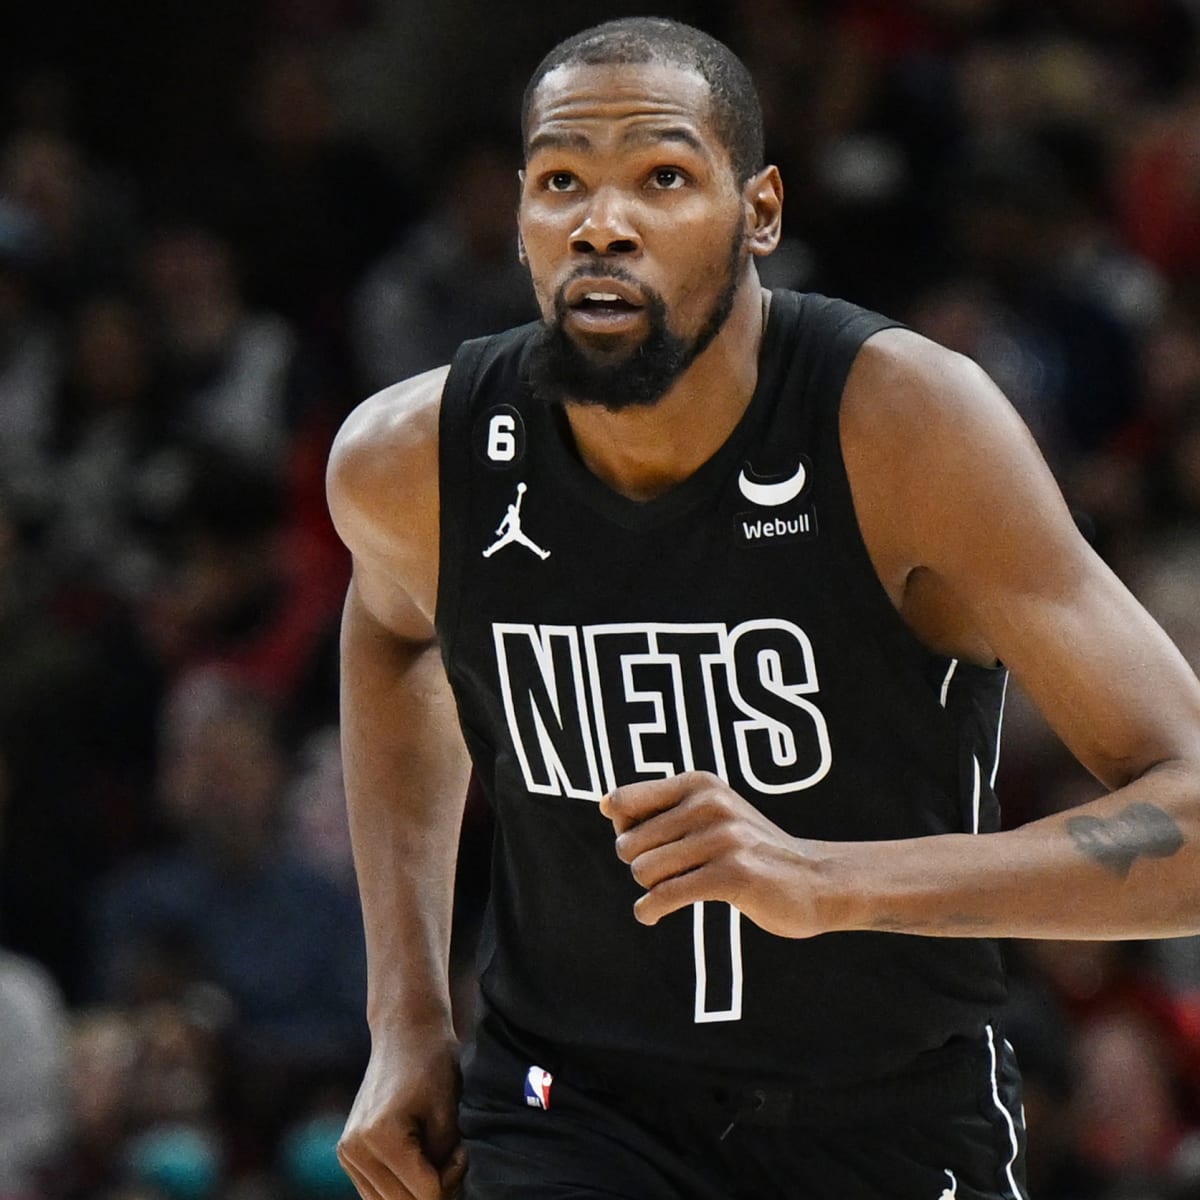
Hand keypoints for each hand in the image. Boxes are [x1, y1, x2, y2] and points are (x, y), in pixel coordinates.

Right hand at [338, 1026, 465, 1199]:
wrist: (405, 1031)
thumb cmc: (433, 1064)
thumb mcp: (448, 1114)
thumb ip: (443, 1162)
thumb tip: (439, 1196)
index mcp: (381, 1137)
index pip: (426, 1194)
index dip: (453, 1180)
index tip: (461, 1150)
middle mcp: (356, 1149)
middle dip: (436, 1188)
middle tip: (453, 1155)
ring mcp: (348, 1152)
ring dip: (417, 1189)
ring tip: (436, 1153)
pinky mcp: (348, 1153)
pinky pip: (376, 1190)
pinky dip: (400, 1185)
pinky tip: (419, 1157)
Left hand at [600, 771, 826, 937]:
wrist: (818, 880)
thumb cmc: (752, 850)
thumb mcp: (712, 814)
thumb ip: (663, 809)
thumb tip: (607, 807)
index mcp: (699, 784)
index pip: (623, 801)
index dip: (623, 830)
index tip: (644, 845)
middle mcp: (709, 803)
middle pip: (628, 844)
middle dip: (639, 866)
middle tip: (668, 876)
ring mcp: (723, 838)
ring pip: (644, 871)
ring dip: (649, 890)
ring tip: (673, 891)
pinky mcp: (733, 874)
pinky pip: (665, 895)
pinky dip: (650, 910)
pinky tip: (651, 915)